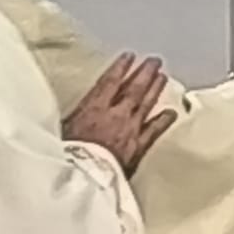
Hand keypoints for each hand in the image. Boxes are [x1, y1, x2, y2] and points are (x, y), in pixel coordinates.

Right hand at [65, 53, 175, 175]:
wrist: (83, 177)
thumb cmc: (68, 155)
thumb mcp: (62, 128)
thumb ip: (75, 117)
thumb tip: (73, 112)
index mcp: (93, 107)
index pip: (110, 81)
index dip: (121, 67)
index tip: (129, 57)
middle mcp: (115, 114)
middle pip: (133, 89)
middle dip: (144, 73)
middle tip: (154, 61)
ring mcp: (130, 130)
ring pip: (146, 104)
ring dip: (155, 89)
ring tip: (163, 77)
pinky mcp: (139, 147)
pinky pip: (155, 131)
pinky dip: (164, 121)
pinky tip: (171, 113)